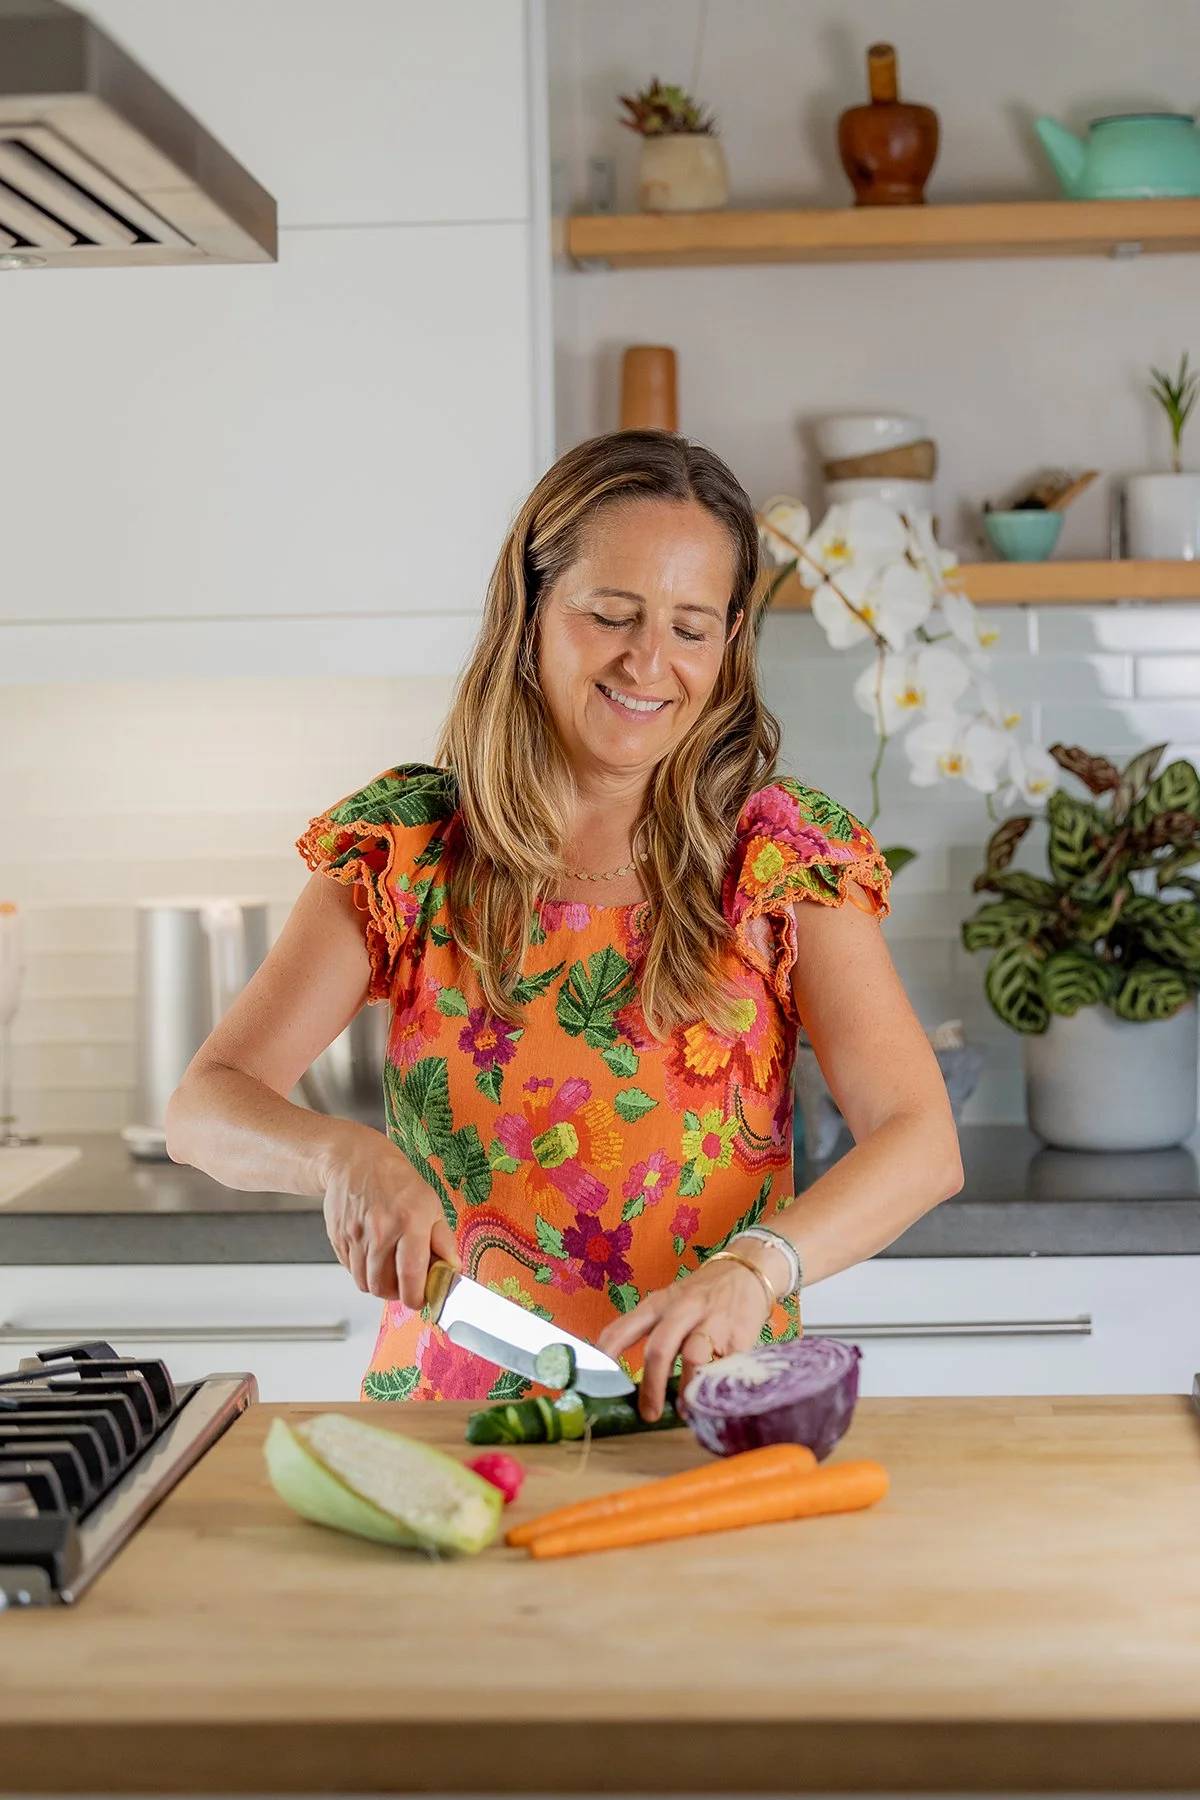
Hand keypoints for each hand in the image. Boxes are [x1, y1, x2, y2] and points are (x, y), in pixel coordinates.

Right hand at [318, 1123, 458, 1306]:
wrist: (354, 1160)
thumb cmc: (396, 1180)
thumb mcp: (430, 1203)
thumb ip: (442, 1240)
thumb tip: (452, 1269)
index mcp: (409, 1221)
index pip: (411, 1275)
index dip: (417, 1297)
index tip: (424, 1300)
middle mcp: (380, 1230)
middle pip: (384, 1287)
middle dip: (398, 1295)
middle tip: (407, 1287)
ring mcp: (355, 1235)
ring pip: (365, 1283)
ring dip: (380, 1286)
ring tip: (391, 1272)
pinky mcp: (338, 1238)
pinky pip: (350, 1270)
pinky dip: (363, 1273)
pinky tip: (373, 1257)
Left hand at [596, 1248, 776, 1422]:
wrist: (747, 1270)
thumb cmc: (701, 1294)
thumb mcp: (670, 1301)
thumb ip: (649, 1329)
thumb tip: (622, 1373)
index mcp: (659, 1303)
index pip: (624, 1328)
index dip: (607, 1355)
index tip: (596, 1381)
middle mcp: (684, 1309)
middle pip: (660, 1349)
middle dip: (652, 1386)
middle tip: (649, 1413)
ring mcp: (713, 1322)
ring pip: (694, 1359)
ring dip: (686, 1391)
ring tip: (684, 1410)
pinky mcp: (741, 1336)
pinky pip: (725, 1367)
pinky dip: (716, 1387)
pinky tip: (712, 1397)